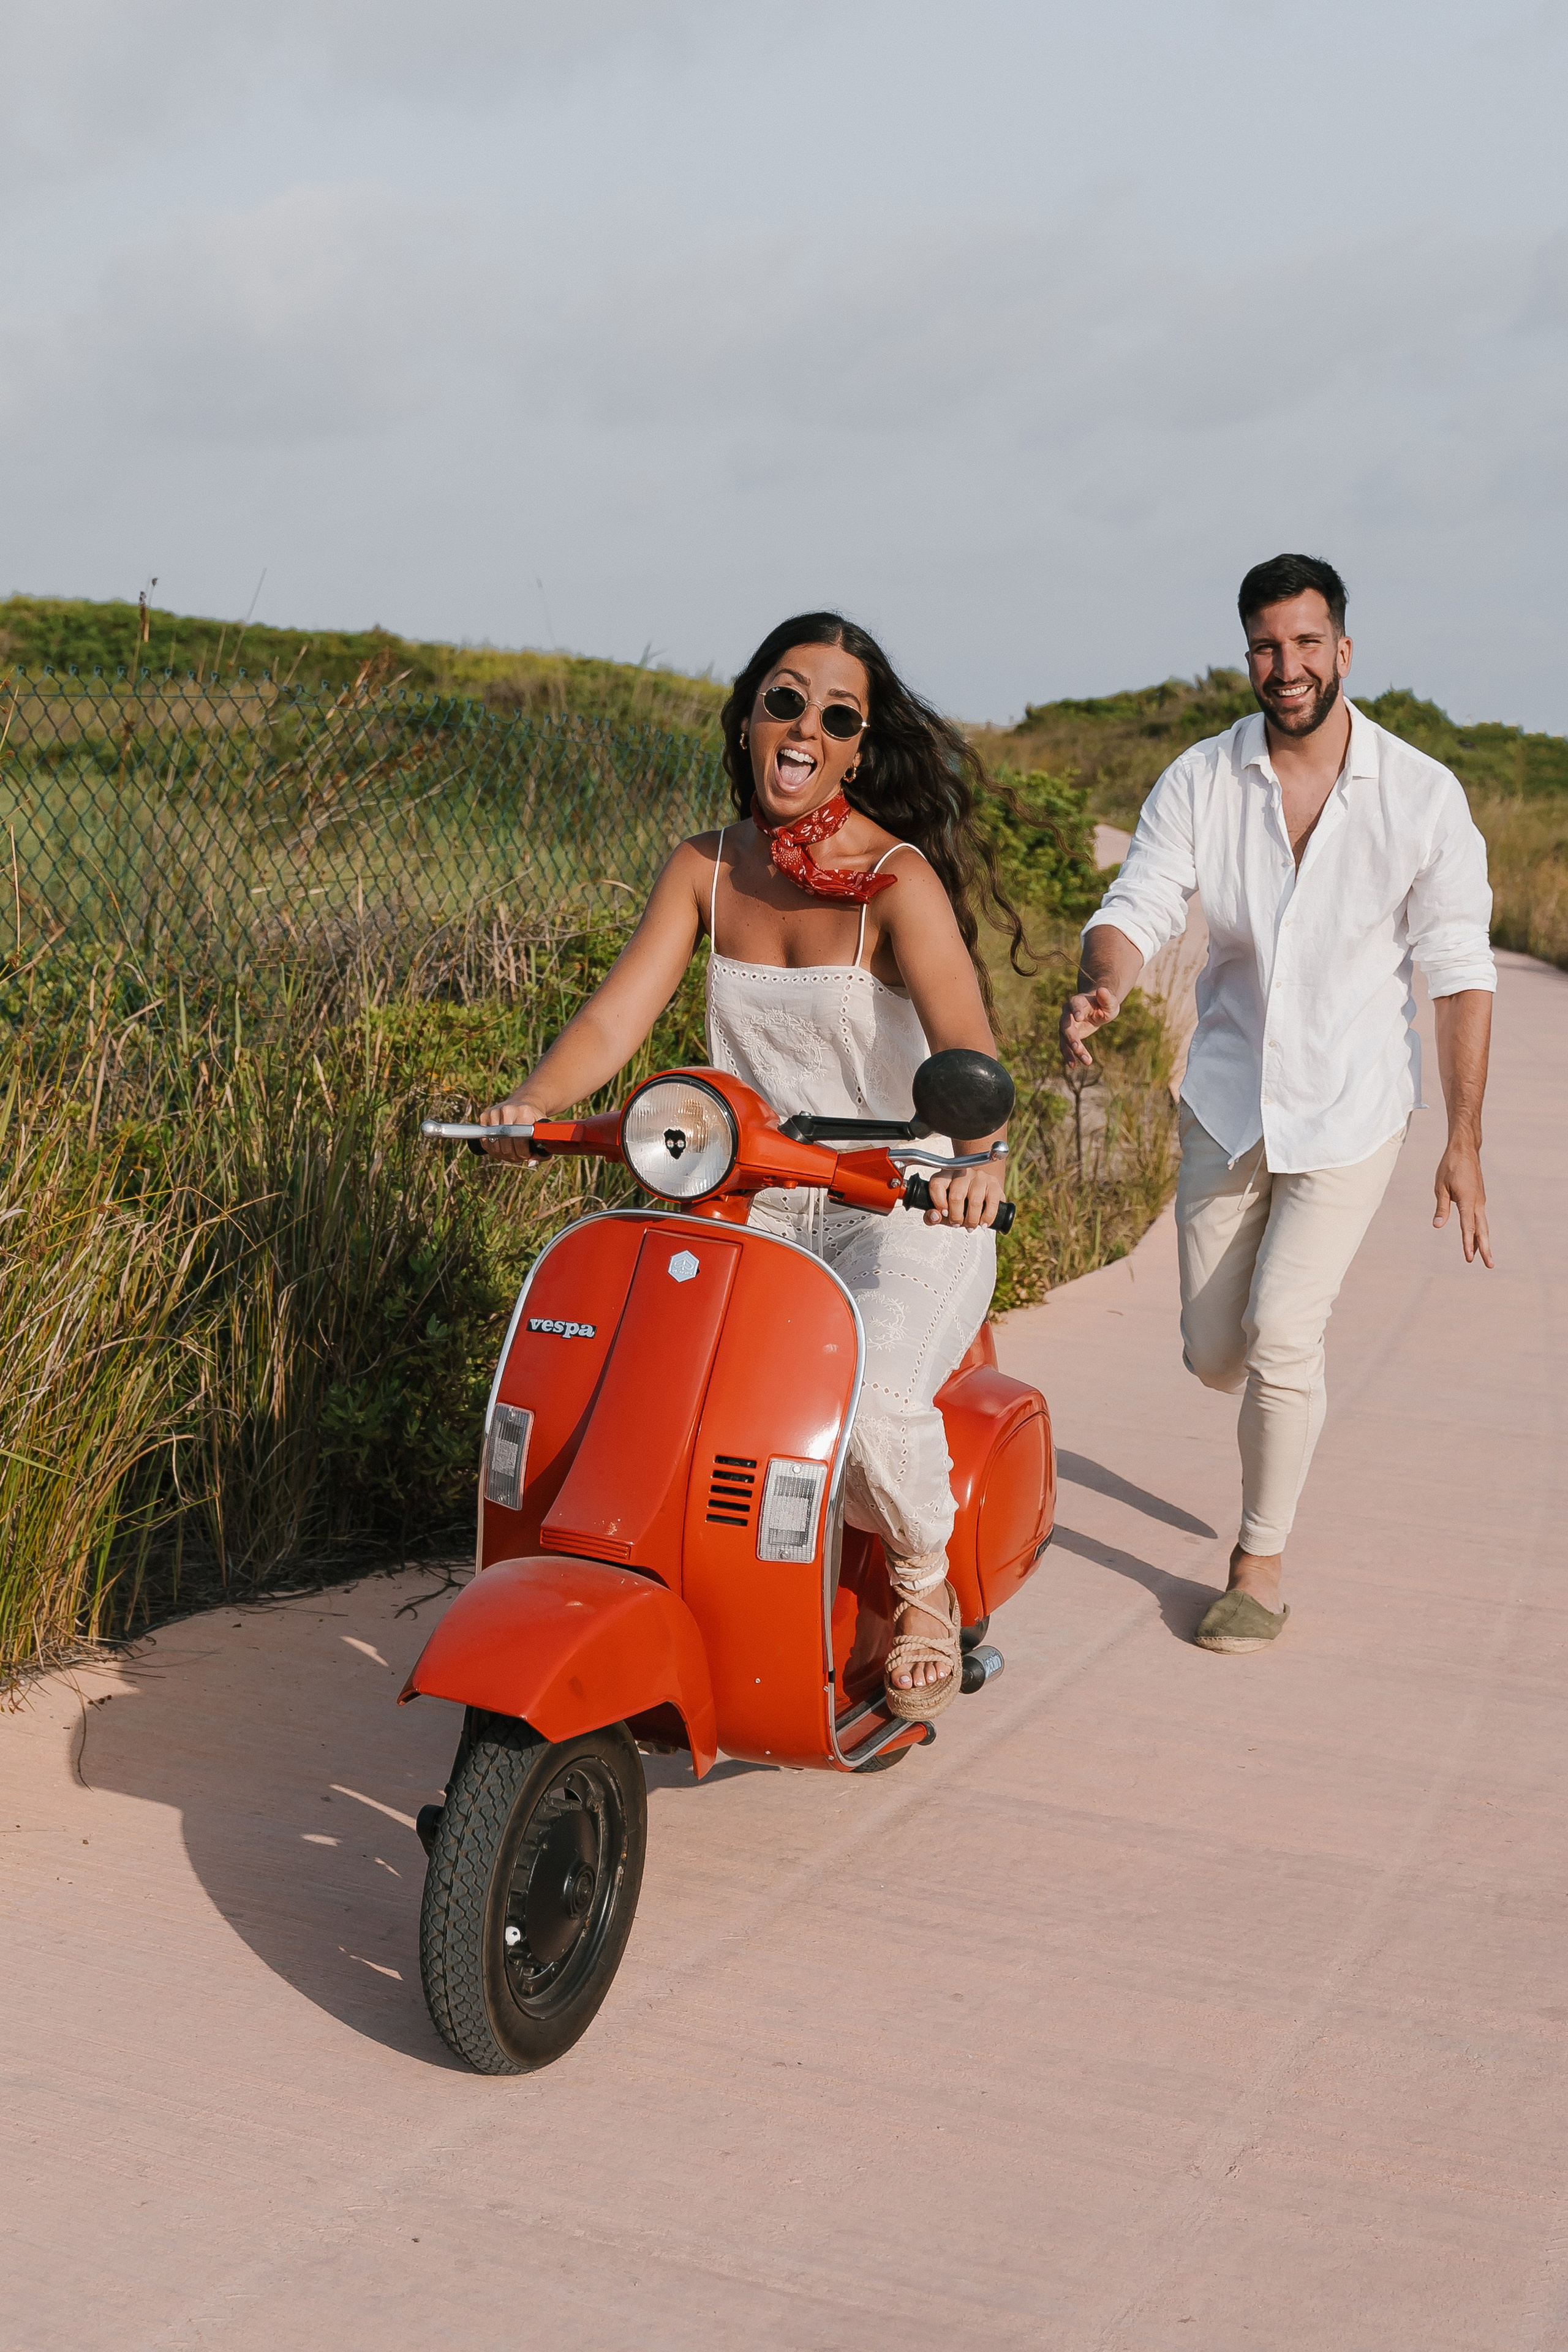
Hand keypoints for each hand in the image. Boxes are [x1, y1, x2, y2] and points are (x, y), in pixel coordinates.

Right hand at [478, 1096, 546, 1166]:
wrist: (523, 1103)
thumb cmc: (534, 1121)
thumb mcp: (543, 1133)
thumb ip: (543, 1151)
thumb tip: (530, 1163)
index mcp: (524, 1113)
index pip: (519, 1141)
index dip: (523, 1153)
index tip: (527, 1155)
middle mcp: (507, 1110)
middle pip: (505, 1147)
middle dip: (514, 1156)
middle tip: (519, 1155)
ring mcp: (494, 1113)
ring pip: (494, 1147)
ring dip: (503, 1155)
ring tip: (512, 1152)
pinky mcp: (484, 1116)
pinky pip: (485, 1143)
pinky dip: (493, 1150)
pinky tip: (502, 1147)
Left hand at [924, 1157, 1006, 1230]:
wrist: (979, 1191)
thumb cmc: (958, 1201)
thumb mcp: (942, 1208)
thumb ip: (931, 1215)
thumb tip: (935, 1216)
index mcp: (945, 1175)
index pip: (937, 1185)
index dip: (939, 1203)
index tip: (943, 1214)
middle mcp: (962, 1172)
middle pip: (956, 1196)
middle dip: (956, 1216)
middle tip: (957, 1224)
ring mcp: (979, 1176)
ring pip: (975, 1201)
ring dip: (971, 1220)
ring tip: (970, 1226)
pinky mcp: (994, 1183)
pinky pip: (992, 1203)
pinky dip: (987, 1217)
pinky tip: (983, 1223)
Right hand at [1060, 984, 1120, 1070]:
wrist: (1097, 1008)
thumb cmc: (1104, 1004)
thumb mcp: (1109, 1002)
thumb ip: (1106, 998)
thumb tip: (1102, 990)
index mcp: (1078, 1001)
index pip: (1074, 1004)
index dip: (1075, 1010)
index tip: (1078, 1017)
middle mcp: (1068, 1013)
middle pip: (1066, 1025)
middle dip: (1071, 1037)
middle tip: (1077, 1047)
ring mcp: (1066, 1025)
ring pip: (1064, 1038)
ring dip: (1070, 1050)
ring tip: (1080, 1062)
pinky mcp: (1068, 1036)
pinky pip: (1065, 1046)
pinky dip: (1068, 1056)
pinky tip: (1073, 1065)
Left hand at [1433, 1137, 1492, 1267]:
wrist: (1465, 1150)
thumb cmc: (1450, 1167)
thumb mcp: (1440, 1187)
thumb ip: (1441, 1207)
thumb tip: (1437, 1225)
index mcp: (1467, 1200)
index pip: (1467, 1226)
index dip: (1467, 1243)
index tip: (1468, 1257)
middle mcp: (1477, 1202)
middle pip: (1481, 1229)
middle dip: (1484, 1248)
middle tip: (1489, 1265)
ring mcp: (1480, 1200)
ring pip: (1483, 1224)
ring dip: (1483, 1241)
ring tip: (1485, 1257)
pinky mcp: (1479, 1198)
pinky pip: (1480, 1217)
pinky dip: (1480, 1229)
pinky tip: (1477, 1237)